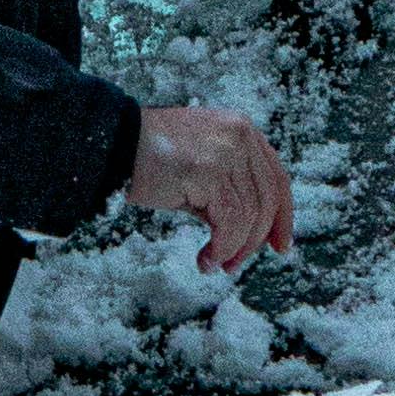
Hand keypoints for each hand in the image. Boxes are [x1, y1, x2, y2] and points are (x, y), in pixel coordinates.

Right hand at [130, 106, 294, 278]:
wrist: (111, 147)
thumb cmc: (149, 161)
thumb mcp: (200, 172)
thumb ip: (228, 192)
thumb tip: (250, 234)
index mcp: (242, 131)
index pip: (276, 177)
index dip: (282, 216)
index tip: (280, 245)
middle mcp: (240, 135)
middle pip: (268, 198)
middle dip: (255, 240)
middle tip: (234, 264)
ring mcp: (226, 150)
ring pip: (250, 214)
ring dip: (234, 248)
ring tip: (213, 263)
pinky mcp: (208, 169)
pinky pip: (230, 220)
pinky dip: (222, 246)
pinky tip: (205, 258)